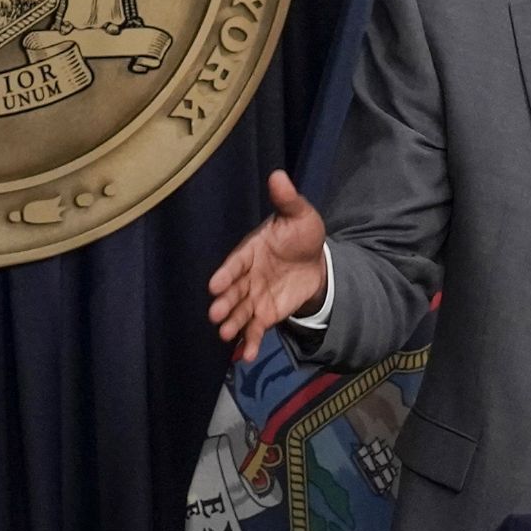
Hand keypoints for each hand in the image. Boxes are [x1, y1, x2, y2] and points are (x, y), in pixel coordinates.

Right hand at [207, 169, 327, 361]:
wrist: (315, 261)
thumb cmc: (301, 235)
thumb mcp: (300, 215)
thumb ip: (288, 200)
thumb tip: (279, 175)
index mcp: (251, 251)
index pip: (236, 263)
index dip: (227, 273)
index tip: (215, 284)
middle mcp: (247, 276)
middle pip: (233, 291)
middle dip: (224, 302)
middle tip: (215, 314)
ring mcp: (254, 296)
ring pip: (240, 312)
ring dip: (232, 323)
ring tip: (225, 334)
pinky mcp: (264, 313)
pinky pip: (254, 329)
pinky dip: (249, 342)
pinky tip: (245, 356)